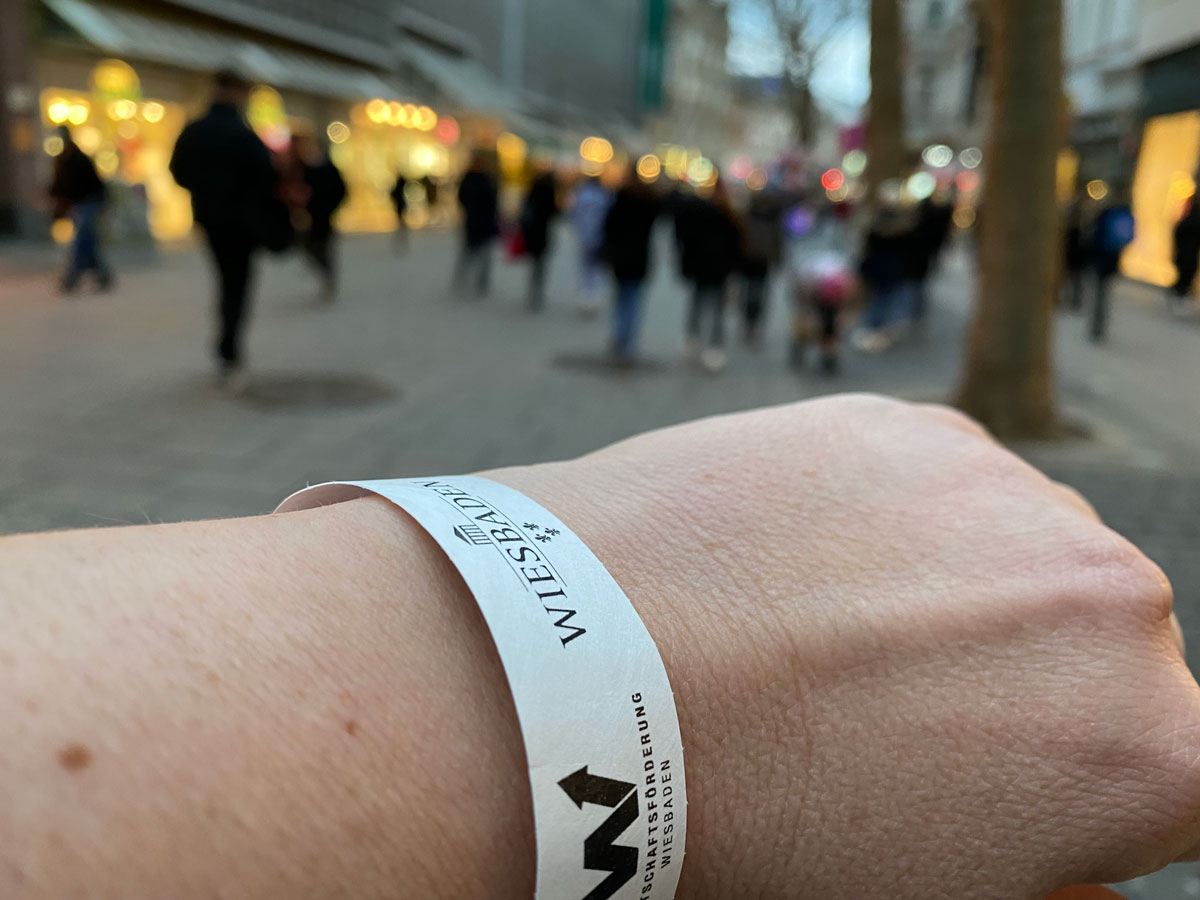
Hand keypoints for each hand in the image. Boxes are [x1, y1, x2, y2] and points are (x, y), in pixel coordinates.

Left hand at [489, 394, 1199, 898]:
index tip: (990, 787)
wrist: (595, 676)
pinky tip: (800, 567)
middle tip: (889, 713)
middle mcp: (1115, 604)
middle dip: (1024, 689)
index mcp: (1150, 748)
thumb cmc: (756, 825)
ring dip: (962, 596)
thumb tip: (1086, 881)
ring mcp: (1012, 497)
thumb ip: (1046, 886)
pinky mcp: (917, 429)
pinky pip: (943, 489)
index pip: (1169, 773)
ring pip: (1022, 557)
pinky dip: (898, 525)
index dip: (1074, 791)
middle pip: (1103, 653)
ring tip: (830, 634)